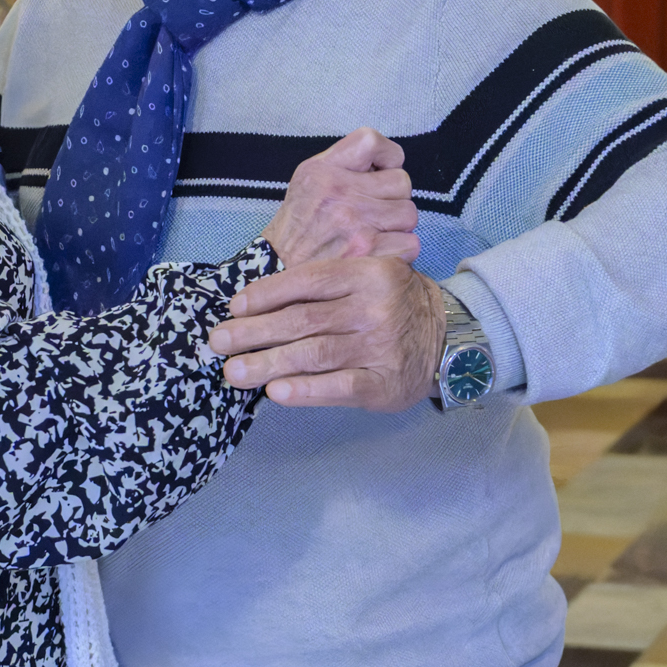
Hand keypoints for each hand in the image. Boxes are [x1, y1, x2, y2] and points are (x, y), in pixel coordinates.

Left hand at [207, 256, 444, 411]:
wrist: (449, 335)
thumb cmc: (393, 302)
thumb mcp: (367, 276)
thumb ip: (325, 284)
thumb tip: (256, 301)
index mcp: (366, 272)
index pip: (306, 281)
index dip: (266, 294)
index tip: (234, 307)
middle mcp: (373, 307)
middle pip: (303, 320)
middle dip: (254, 332)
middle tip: (218, 342)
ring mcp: (380, 346)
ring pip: (314, 354)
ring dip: (268, 364)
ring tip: (234, 372)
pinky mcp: (385, 383)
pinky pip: (339, 387)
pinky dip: (305, 391)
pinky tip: (276, 393)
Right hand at [259, 127, 419, 266]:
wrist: (279, 272)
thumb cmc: (299, 227)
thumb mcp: (307, 181)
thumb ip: (343, 165)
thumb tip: (385, 164)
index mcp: (323, 170)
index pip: (372, 141)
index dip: (386, 157)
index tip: (380, 173)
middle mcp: (339, 193)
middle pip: (401, 181)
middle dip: (392, 198)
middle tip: (373, 212)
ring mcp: (355, 224)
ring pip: (409, 213)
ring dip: (398, 226)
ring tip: (376, 233)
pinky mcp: (368, 254)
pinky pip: (411, 243)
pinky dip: (400, 250)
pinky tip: (381, 252)